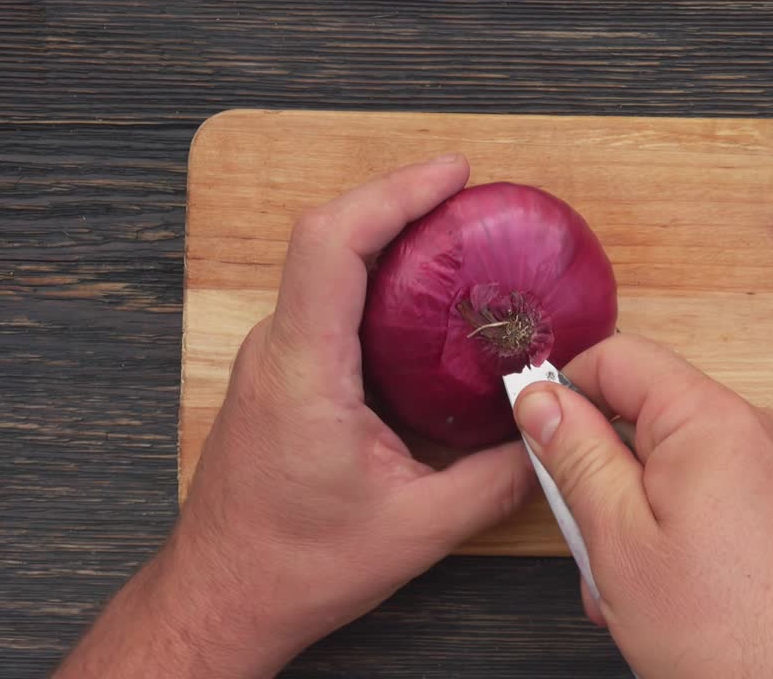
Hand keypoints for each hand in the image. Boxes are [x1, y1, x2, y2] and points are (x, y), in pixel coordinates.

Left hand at [56, 154, 534, 677]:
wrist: (223, 596)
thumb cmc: (294, 566)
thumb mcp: (417, 529)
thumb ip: (496, 480)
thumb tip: (549, 436)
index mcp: (304, 372)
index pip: (332, 243)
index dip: (393, 193)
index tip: (453, 176)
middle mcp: (279, 351)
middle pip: (330, 237)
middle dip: (401, 201)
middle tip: (472, 199)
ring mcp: (274, 360)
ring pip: (326, 267)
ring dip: (388, 239)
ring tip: (457, 234)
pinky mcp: (281, 375)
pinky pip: (328, 303)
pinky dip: (377, 281)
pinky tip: (425, 301)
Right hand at [513, 334, 772, 677]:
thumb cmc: (730, 633)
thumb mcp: (619, 539)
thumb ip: (577, 457)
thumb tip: (543, 400)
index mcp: (711, 419)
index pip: (620, 357)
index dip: (565, 390)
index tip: (535, 437)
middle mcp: (755, 430)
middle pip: (647, 415)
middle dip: (602, 473)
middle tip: (586, 540)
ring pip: (674, 464)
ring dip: (633, 513)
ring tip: (626, 586)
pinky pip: (711, 493)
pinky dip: (675, 529)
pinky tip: (666, 589)